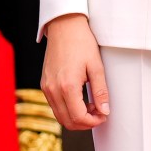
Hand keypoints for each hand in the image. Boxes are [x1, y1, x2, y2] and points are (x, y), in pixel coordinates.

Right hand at [41, 14, 109, 129]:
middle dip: (85, 123)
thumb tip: (105, 111)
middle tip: (100, 113)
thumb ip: (101, 91)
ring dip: (76, 117)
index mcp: (67, 86)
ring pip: (59, 116)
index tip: (104, 116)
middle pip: (67, 121)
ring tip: (92, 105)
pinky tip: (81, 99)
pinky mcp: (44, 84)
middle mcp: (52, 90)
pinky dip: (68, 109)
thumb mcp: (96, 66)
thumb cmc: (82, 43)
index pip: (78, 117)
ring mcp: (46, 88)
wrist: (64, 27)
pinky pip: (55, 105)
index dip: (93, 122)